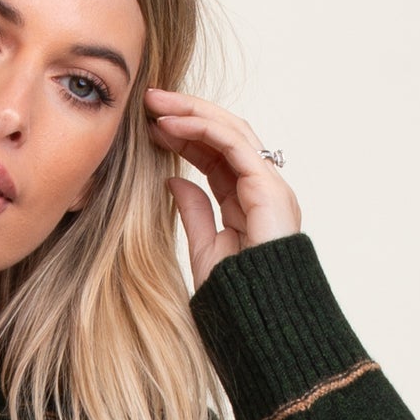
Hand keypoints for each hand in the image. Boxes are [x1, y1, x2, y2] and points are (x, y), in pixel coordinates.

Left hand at [143, 86, 302, 290]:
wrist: (260, 319)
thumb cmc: (236, 295)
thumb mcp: (206, 248)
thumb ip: (194, 211)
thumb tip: (173, 180)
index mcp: (249, 200)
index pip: (217, 155)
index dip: (185, 137)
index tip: (151, 127)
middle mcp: (263, 186)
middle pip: (225, 135)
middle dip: (188, 113)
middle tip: (150, 100)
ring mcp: (269, 185)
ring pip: (231, 130)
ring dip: (192, 112)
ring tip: (156, 104)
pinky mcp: (268, 187)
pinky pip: (233, 143)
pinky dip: (202, 128)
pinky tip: (171, 124)